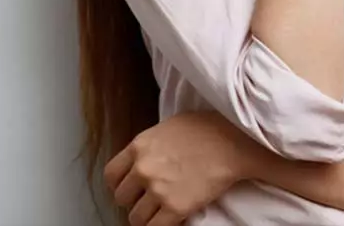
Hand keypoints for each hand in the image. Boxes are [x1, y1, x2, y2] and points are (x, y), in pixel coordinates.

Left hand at [103, 110, 257, 225]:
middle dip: (135, 199)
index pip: (111, 175)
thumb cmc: (207, 129)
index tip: (131, 187)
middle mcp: (143, 168)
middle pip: (121, 198)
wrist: (232, 141)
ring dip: (148, 215)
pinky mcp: (175, 208)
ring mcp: (158, 189)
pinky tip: (172, 216)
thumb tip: (142, 159)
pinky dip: (161, 225)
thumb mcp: (169, 127)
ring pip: (135, 218)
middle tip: (151, 197)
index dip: (121, 183)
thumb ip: (150, 145)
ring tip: (163, 207)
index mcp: (140, 145)